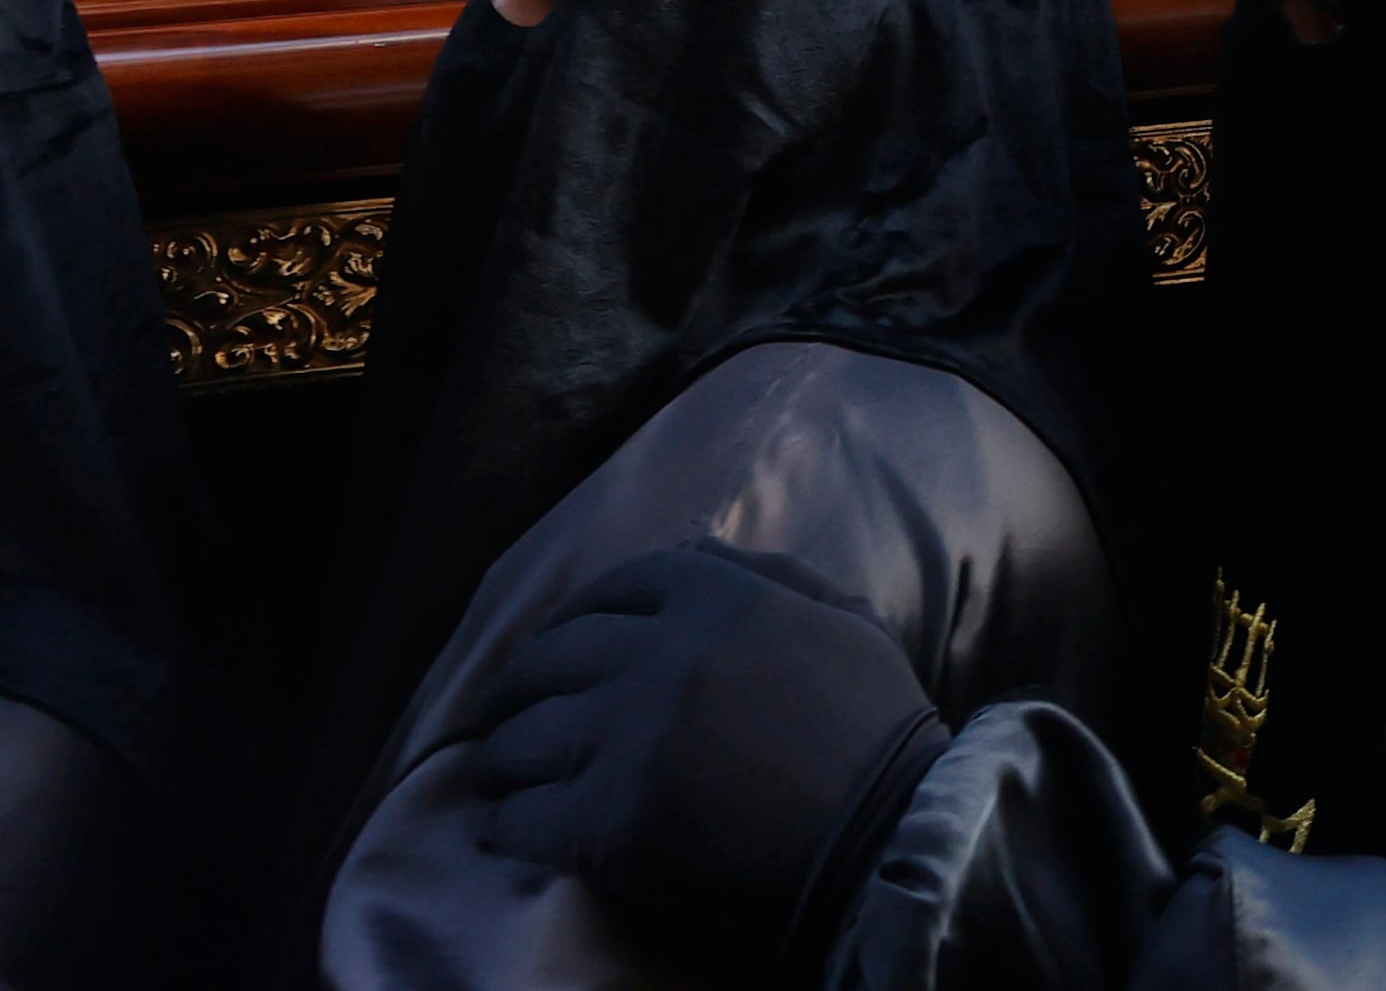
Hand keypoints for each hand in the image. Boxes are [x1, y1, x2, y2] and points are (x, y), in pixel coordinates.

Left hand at [473, 545, 951, 983]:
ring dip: (500, 757)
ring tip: (496, 775)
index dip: (576, 616)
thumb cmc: (877, 732)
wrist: (890, 840)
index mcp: (718, 598)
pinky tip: (506, 828)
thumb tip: (692, 544)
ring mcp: (629, 738)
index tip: (558, 646)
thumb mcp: (845, 621)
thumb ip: (769, 574)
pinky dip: (506, 824)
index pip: (616, 588)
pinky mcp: (610, 821)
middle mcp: (661, 655)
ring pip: (521, 738)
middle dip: (518, 687)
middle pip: (549, 659)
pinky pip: (523, 818)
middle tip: (506, 715)